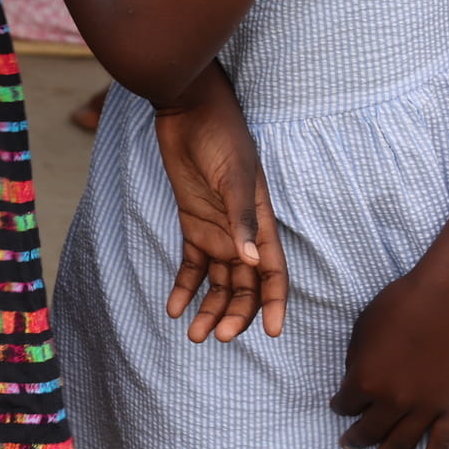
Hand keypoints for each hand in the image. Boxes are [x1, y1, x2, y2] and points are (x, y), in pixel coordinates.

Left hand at [152, 77, 285, 341]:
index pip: (274, 274)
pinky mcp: (191, 223)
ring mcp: (216, 230)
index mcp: (262, 223)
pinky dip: (184, 288)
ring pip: (218, 282)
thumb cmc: (220, 137)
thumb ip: (242, 218)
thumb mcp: (233, 176)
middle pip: (245, 286)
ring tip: (194, 335)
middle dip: (236, 314)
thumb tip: (254, 262)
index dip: (276, 304)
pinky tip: (173, 309)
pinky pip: (191, 264)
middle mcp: (242, 234)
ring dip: (210, 309)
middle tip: (218, 337)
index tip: (274, 333)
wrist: (188, 110)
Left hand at [331, 272, 448, 448]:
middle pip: (370, 431)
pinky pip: (443, 444)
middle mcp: (392, 401)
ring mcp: (424, 409)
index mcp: (365, 380)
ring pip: (402, 444)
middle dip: (356, 439)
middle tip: (348, 444)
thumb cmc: (399, 306)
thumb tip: (355, 378)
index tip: (340, 407)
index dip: (341, 406)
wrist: (445, 303)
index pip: (346, 404)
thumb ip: (356, 360)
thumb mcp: (362, 329)